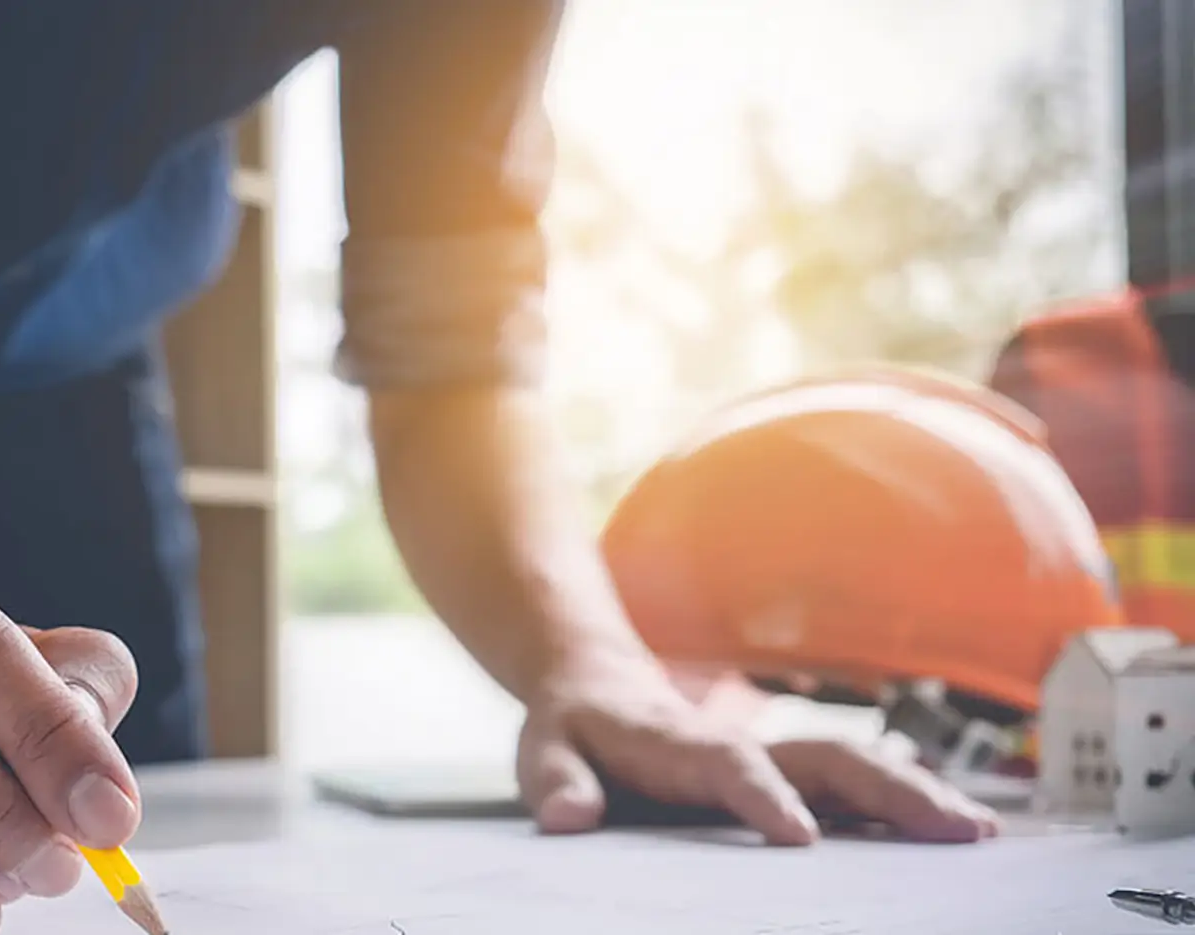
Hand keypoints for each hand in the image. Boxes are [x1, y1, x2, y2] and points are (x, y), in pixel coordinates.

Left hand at [515, 648, 1000, 844]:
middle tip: (953, 830)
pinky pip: (855, 786)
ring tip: (977, 834)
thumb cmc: (574, 729)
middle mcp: (741, 743)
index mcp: (678, 742)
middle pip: (824, 757)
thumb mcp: (545, 751)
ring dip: (915, 795)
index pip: (727, 764)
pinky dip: (907, 804)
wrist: (597, 683)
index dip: (762, 795)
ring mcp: (772, 756)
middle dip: (888, 790)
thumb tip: (569, 818)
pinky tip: (958, 832)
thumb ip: (557, 782)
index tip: (799, 836)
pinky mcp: (788, 774)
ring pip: (854, 766)